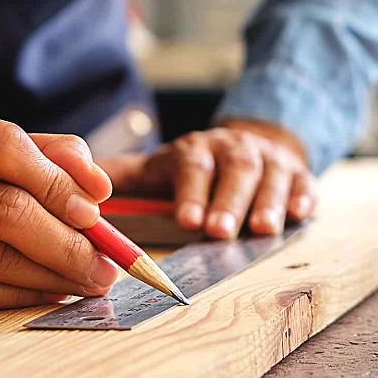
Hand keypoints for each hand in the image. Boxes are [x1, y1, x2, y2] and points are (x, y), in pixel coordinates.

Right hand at [0, 100, 118, 316]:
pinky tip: (48, 294)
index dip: (59, 181)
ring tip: (88, 280)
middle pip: (4, 210)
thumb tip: (95, 184)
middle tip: (107, 261)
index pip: (4, 146)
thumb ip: (34, 152)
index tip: (96, 207)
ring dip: (53, 275)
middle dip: (70, 242)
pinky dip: (17, 296)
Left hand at [98, 119, 316, 238]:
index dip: (191, 192)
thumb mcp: (161, 168)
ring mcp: (270, 162)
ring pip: (271, 177)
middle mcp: (235, 150)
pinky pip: (304, 184)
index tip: (186, 220)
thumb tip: (73, 184)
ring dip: (267, 203)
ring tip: (263, 230)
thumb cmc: (198, 168)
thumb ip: (124, 178)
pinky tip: (300, 214)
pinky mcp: (298, 174)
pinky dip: (303, 198)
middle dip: (228, 201)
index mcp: (197, 149)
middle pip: (234, 171)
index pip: (193, 166)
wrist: (251, 146)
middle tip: (219, 232)